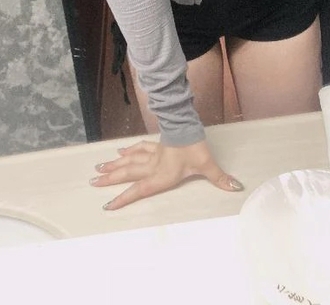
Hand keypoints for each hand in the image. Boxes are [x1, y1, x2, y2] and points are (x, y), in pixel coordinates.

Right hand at [89, 138, 243, 209]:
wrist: (188, 124)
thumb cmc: (195, 147)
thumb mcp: (207, 165)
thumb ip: (219, 178)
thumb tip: (236, 188)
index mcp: (161, 175)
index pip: (139, 189)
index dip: (123, 198)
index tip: (107, 205)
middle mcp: (153, 166)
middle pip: (128, 173)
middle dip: (110, 179)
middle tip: (93, 182)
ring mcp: (153, 154)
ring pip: (129, 160)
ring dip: (114, 165)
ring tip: (98, 169)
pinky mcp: (156, 144)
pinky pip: (139, 148)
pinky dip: (128, 151)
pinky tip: (120, 152)